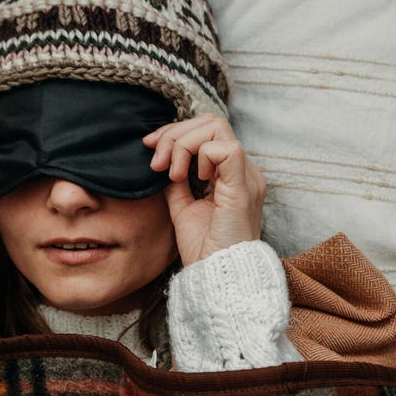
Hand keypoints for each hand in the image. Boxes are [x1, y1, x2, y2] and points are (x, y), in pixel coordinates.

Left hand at [144, 113, 265, 265]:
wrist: (217, 274)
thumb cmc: (204, 249)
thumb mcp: (182, 207)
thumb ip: (176, 182)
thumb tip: (161, 161)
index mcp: (232, 175)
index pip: (207, 131)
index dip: (174, 133)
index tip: (149, 149)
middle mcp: (244, 171)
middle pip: (211, 121)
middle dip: (174, 133)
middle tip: (155, 160)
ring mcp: (247, 176)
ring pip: (216, 127)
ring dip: (182, 144)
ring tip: (171, 173)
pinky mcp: (243, 185)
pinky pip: (225, 148)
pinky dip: (200, 156)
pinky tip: (191, 178)